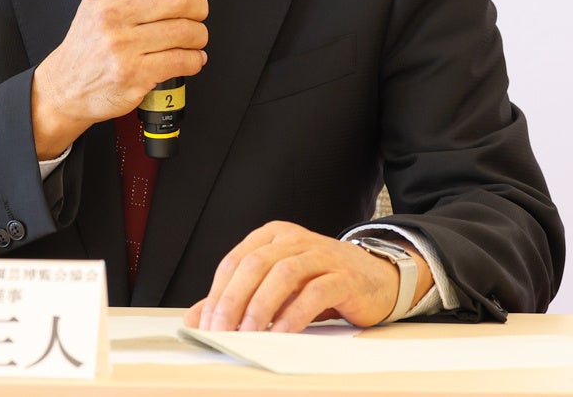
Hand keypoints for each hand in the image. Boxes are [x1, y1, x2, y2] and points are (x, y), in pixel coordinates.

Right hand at [31, 0, 207, 158]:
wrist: (68, 85)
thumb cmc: (91, 41)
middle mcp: (111, 15)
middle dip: (199, 5)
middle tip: (196, 11)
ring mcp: (122, 47)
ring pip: (186, 31)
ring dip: (199, 34)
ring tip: (192, 36)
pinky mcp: (134, 75)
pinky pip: (182, 61)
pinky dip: (195, 59)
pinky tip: (187, 57)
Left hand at [182, 221, 433, 332]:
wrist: (375, 279)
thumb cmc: (321, 282)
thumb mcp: (276, 287)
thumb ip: (238, 298)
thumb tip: (197, 318)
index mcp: (273, 236)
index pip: (235, 261)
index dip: (216, 293)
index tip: (205, 324)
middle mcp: (295, 240)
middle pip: (254, 265)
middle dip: (232, 301)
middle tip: (221, 331)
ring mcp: (321, 255)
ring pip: (282, 275)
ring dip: (259, 307)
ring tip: (247, 334)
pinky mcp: (343, 276)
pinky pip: (313, 293)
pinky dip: (292, 315)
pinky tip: (279, 334)